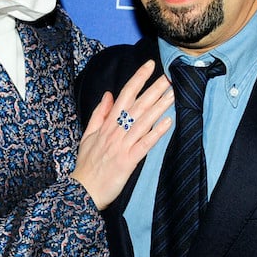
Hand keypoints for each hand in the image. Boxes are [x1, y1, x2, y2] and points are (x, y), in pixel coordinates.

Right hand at [72, 61, 173, 209]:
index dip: (137, 79)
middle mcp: (115, 132)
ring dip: (159, 107)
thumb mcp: (88, 135)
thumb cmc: (86, 164)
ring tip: (173, 94)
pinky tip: (167, 122)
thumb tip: (109, 94)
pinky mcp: (128, 161)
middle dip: (154, 89)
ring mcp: (122, 146)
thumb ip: (99, 114)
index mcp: (107, 124)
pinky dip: (156, 133)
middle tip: (170, 76)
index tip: (150, 66)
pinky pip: (144, 144)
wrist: (83, 190)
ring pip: (143, 122)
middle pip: (137, 105)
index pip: (124, 96)